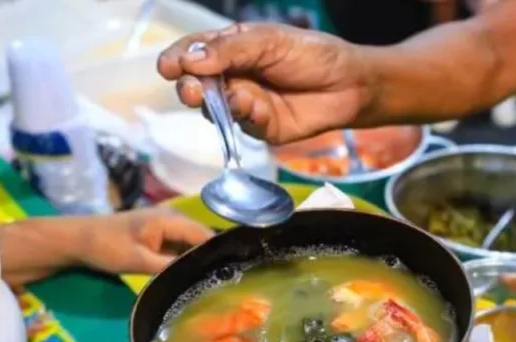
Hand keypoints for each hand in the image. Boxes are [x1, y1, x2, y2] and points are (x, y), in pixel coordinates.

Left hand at [77, 207, 212, 274]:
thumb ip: (169, 267)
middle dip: (212, 257)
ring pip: (192, 243)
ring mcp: (167, 225)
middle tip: (225, 282)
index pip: (205, 235)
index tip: (232, 273)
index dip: (220, 252)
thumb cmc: (106, 246)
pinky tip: (192, 275)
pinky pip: (181, 245)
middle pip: (202, 238)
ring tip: (214, 281)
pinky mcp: (160, 234)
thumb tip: (198, 277)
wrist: (78, 239)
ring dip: (199, 259)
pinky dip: (186, 258)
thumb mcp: (138, 261)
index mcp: (170, 219)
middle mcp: (173, 218)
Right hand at [157, 23, 372, 143]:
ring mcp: (242, 104)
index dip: (176, 59)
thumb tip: (191, 61)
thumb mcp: (268, 41)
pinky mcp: (258, 127)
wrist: (347, 85)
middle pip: (194, 84)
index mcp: (228, 49)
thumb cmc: (311, 55)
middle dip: (188, 86)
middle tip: (191, 88)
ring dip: (213, 102)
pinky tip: (255, 105)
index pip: (191, 53)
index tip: (168, 67)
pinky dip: (244, 114)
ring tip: (221, 95)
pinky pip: (240, 124)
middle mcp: (230, 77)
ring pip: (212, 108)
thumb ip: (229, 49)